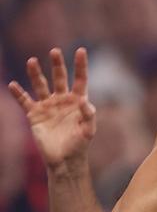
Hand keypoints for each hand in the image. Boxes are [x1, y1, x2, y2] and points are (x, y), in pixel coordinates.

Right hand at [8, 48, 95, 169]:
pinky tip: (13, 85)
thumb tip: (85, 102)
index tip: (80, 50)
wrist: (64, 161)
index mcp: (77, 102)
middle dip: (57, 64)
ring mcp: (47, 106)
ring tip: (32, 61)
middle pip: (59, 78)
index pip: (80, 80)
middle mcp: (61, 100)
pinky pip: (25, 101)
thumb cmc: (79, 146)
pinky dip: (18, 93)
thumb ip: (88, 116)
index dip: (80, 66)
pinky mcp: (35, 115)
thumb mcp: (88, 131)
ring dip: (36, 74)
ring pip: (40, 85)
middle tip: (54, 51)